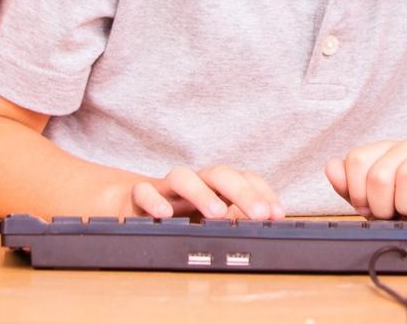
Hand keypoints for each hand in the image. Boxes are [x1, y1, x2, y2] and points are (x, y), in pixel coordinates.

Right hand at [132, 166, 282, 220]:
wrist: (129, 205)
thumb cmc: (177, 213)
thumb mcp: (207, 219)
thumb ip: (233, 222)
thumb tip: (267, 231)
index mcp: (214, 186)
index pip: (243, 178)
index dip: (262, 193)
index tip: (277, 214)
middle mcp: (193, 182)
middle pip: (218, 174)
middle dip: (242, 192)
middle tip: (259, 214)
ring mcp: (165, 187)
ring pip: (182, 176)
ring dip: (201, 192)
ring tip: (217, 214)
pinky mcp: (138, 196)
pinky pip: (143, 192)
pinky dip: (154, 200)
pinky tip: (164, 214)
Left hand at [326, 139, 406, 222]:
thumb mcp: (377, 200)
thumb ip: (351, 186)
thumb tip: (331, 167)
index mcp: (388, 149)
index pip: (357, 159)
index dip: (356, 191)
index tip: (366, 207)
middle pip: (380, 173)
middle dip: (379, 205)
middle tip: (390, 214)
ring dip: (403, 205)